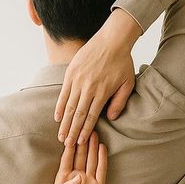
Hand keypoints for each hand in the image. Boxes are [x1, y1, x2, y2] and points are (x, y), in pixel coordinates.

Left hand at [44, 132, 107, 183]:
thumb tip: (78, 177)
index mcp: (64, 178)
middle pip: (80, 155)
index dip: (69, 145)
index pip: (66, 158)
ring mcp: (88, 182)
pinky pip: (101, 171)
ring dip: (92, 147)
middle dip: (82, 141)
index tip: (71, 130)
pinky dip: (102, 160)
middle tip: (85, 125)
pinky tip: (103, 148)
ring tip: (95, 132)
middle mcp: (76, 177)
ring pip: (91, 160)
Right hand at [55, 9, 141, 145]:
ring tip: (60, 135)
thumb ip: (120, 101)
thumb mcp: (128, 83)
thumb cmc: (122, 62)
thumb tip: (111, 118)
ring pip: (69, 106)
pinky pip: (63, 93)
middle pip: (78, 114)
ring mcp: (78, 80)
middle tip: (66, 144)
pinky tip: (57, 117)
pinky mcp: (71, 73)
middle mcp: (89, 88)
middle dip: (72, 131)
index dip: (85, 131)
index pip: (91, 116)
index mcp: (103, 92)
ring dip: (64, 122)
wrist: (112, 39)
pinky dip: (59, 106)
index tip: (80, 142)